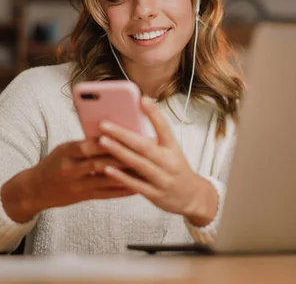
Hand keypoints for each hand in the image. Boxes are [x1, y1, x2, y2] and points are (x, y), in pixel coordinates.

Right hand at [1, 140, 134, 222]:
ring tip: (146, 167)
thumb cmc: (54, 163)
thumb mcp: (65, 148)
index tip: (129, 133)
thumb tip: (113, 133)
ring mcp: (77, 185)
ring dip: (127, 173)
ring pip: (106, 179)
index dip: (109, 140)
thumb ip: (86, 142)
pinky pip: (107, 193)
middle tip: (144, 150)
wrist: (35, 190)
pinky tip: (138, 185)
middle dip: (123, 156)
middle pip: (100, 162)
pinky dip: (123, 189)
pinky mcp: (84, 197)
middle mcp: (71, 169)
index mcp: (66, 152)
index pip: (89, 145)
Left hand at [98, 97, 218, 226]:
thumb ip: (154, 139)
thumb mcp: (171, 151)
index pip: (165, 128)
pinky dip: (121, 177)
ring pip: (139, 164)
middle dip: (123, 134)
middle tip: (104, 124)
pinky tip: (107, 168)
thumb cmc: (176, 169)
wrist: (193, 196)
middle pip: (145, 146)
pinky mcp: (156, 195)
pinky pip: (136, 185)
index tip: (142, 99)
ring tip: (102, 141)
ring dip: (119, 152)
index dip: (154, 113)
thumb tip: (130, 122)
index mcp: (173, 148)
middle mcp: (169, 162)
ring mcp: (163, 179)